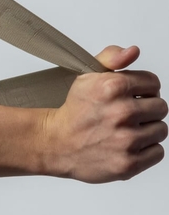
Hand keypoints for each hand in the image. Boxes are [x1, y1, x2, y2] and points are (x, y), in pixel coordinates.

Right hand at [43, 45, 167, 182]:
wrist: (55, 143)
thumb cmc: (74, 111)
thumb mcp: (87, 76)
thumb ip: (111, 57)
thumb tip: (132, 51)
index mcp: (112, 87)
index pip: (153, 83)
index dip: (142, 88)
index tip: (131, 96)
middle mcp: (122, 112)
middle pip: (161, 107)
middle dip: (146, 109)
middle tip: (126, 115)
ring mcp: (126, 139)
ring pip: (161, 130)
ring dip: (147, 130)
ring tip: (126, 130)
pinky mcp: (129, 163)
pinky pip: (158, 152)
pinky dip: (145, 150)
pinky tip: (127, 145)